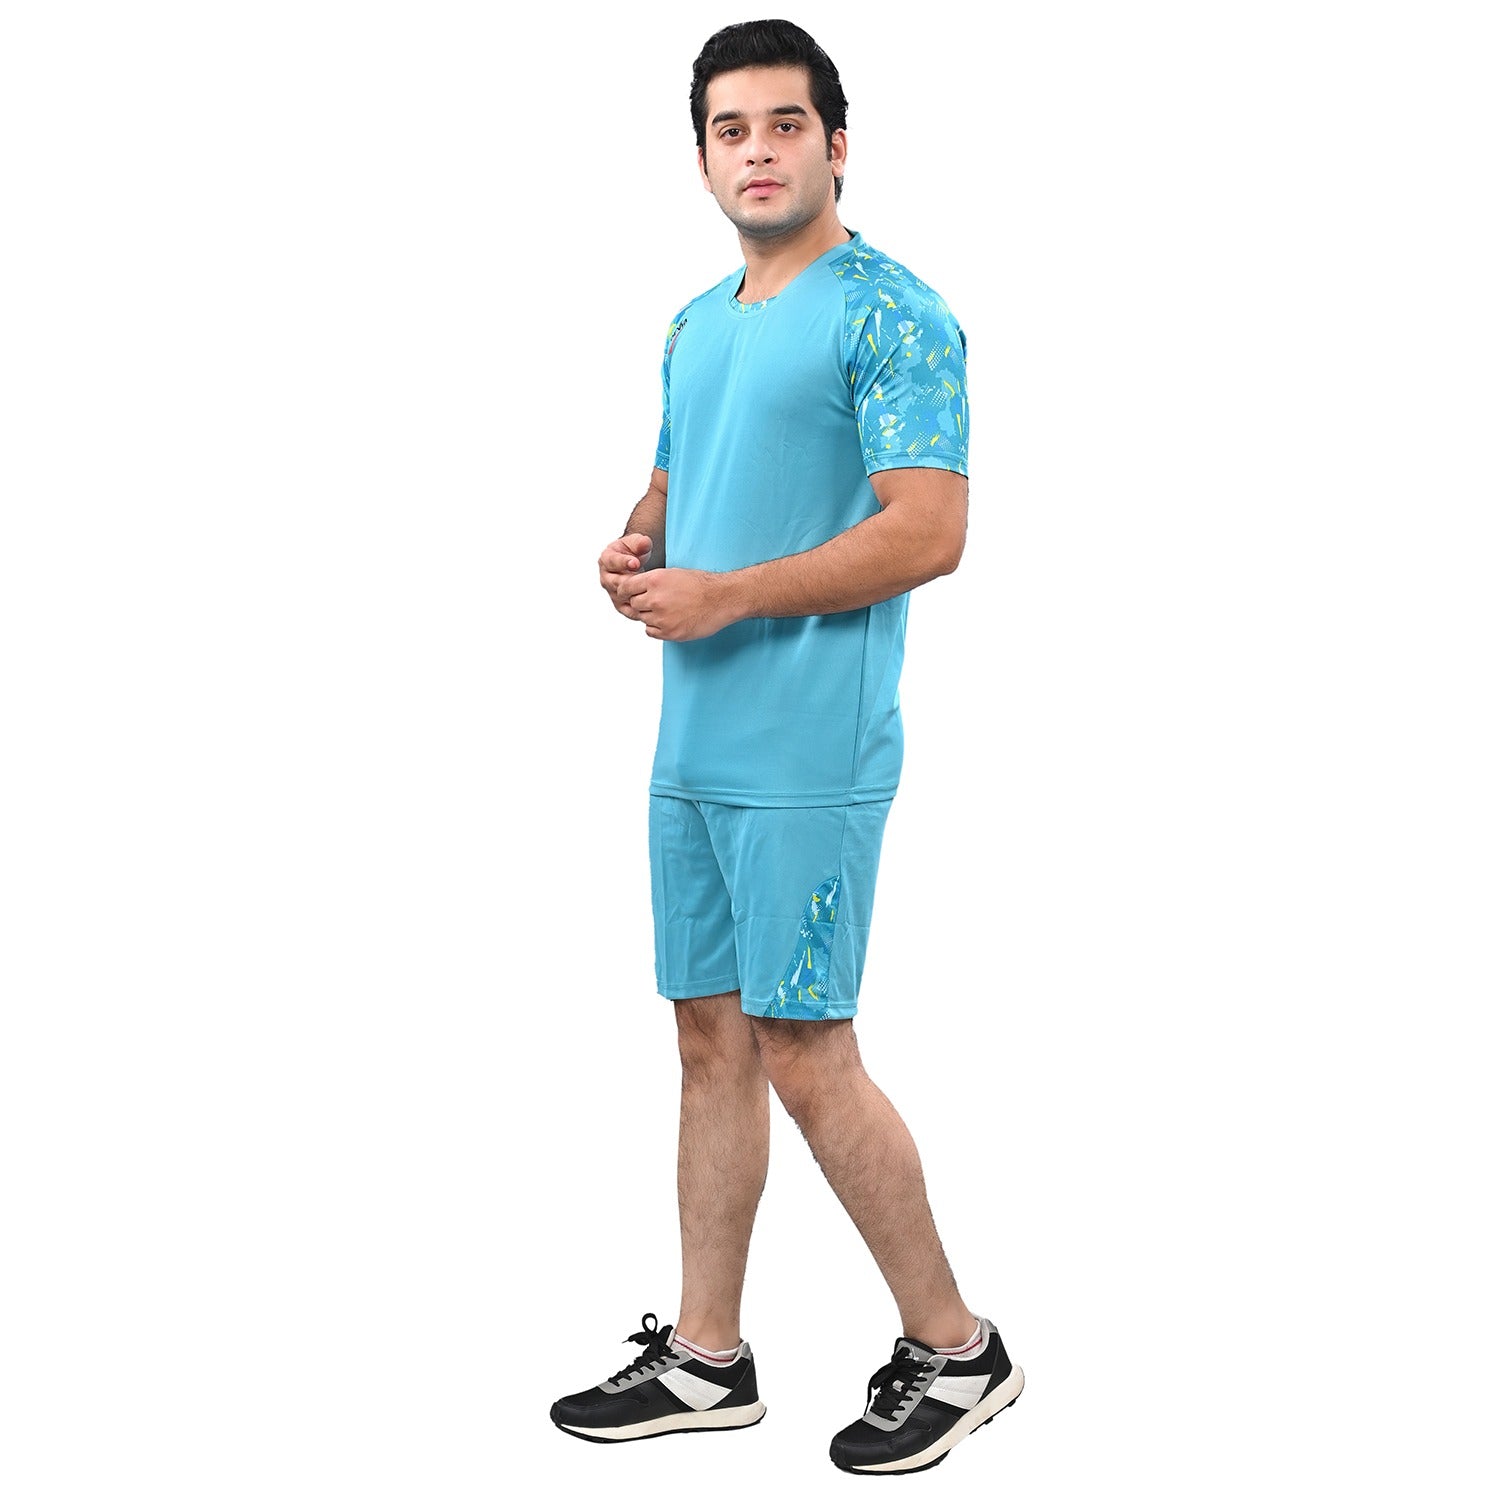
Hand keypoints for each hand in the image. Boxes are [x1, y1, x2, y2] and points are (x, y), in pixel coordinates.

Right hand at [599, 533, 653, 617]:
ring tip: (648, 592)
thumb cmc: (635, 552)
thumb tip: (644, 543)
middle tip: (642, 580)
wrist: (637, 565)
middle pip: (614, 582)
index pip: (612, 561)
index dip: (623, 562)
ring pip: (622, 597)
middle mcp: (606, 577)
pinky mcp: (621, 605)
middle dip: (629, 581)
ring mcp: (613, 592)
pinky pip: (628, 609)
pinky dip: (639, 608)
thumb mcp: (637, 543)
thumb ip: (640, 543)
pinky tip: (650, 604)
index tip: (635, 563)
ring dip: (634, 595)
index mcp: (606, 559)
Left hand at [617, 567, 735, 641]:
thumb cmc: (701, 585)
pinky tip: (669, 620)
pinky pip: (650, 631)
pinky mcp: (669, 633)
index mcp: (655, 580)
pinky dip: (656, 627)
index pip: (626, 588)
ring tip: (667, 610)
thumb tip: (635, 589)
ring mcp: (661, 618)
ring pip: (642, 618)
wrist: (722, 599)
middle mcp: (655, 599)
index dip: (626, 591)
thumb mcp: (672, 574)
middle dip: (641, 603)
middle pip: (633, 604)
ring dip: (650, 615)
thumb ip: (652, 582)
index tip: (628, 594)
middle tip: (654, 602)